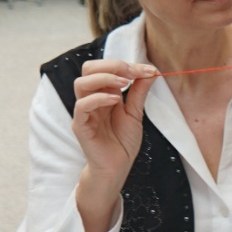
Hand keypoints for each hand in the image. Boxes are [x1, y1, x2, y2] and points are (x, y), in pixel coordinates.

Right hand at [71, 59, 156, 231]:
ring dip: (104, 78)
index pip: (106, 68)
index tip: (149, 69)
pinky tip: (115, 100)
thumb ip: (139, 92)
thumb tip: (151, 70)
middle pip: (88, 69)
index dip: (127, 65)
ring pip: (81, 84)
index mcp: (103, 93)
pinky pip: (81, 106)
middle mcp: (91, 99)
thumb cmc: (123, 141)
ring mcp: (84, 112)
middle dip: (111, 65)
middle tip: (132, 73)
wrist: (116, 167)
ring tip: (124, 83)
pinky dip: (98, 99)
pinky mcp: (80, 126)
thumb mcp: (135, 113)